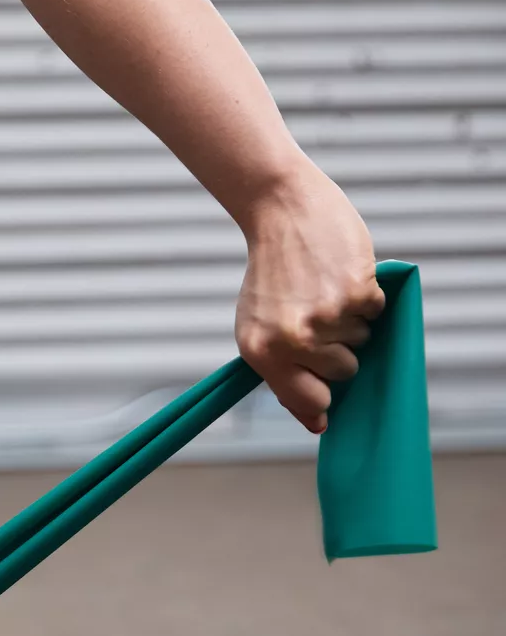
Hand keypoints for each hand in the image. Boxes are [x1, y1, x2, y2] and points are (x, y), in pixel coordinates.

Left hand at [234, 170, 384, 433]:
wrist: (281, 212)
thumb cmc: (271, 274)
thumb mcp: (258, 326)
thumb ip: (283, 373)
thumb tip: (316, 423)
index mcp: (262, 353)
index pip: (308, 402)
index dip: (323, 399)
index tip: (327, 394)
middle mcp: (293, 340)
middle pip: (344, 374)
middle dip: (338, 349)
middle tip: (316, 316)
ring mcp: (328, 318)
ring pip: (364, 343)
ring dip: (351, 321)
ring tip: (324, 292)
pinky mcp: (357, 293)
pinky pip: (377, 312)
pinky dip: (366, 297)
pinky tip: (340, 276)